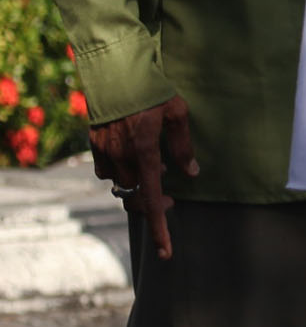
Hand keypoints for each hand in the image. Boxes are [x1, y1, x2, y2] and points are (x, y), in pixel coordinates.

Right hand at [87, 95, 196, 259]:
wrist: (115, 74)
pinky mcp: (94, 147)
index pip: (153, 199)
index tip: (166, 252)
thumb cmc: (153, 92)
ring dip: (139, 186)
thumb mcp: (178, 115)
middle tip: (173, 201)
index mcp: (145, 152)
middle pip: (136, 197)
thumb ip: (183, 147)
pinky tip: (135, 160)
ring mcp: (105, 154)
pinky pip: (107, 172)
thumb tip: (190, 174)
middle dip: (154, 204)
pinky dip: (123, 172)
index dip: (160, 227)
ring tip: (157, 172)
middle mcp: (122, 158)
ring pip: (122, 185)